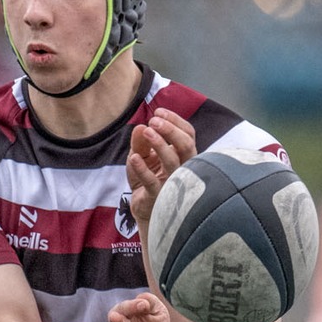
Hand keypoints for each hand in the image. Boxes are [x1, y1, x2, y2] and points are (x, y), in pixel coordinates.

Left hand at [126, 108, 198, 260]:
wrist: (143, 210)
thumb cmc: (147, 180)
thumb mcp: (141, 156)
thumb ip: (140, 142)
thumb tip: (140, 127)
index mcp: (183, 157)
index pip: (188, 134)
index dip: (175, 121)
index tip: (158, 111)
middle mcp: (183, 169)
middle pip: (187, 146)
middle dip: (171, 130)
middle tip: (154, 121)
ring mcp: (172, 184)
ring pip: (174, 162)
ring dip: (160, 145)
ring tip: (146, 131)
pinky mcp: (158, 198)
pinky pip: (152, 182)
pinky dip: (142, 169)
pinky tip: (134, 158)